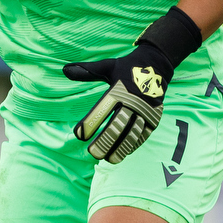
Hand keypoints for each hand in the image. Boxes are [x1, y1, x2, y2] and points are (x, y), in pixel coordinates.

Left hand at [62, 44, 173, 162]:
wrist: (158, 63)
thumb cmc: (127, 67)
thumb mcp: (107, 66)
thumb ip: (87, 71)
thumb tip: (64, 70)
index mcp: (119, 89)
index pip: (102, 109)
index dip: (90, 123)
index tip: (79, 134)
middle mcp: (133, 101)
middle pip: (117, 125)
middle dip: (105, 141)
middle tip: (92, 153)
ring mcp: (146, 110)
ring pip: (131, 133)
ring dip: (119, 148)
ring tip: (107, 159)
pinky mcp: (154, 117)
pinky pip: (143, 134)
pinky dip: (133, 145)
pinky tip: (122, 153)